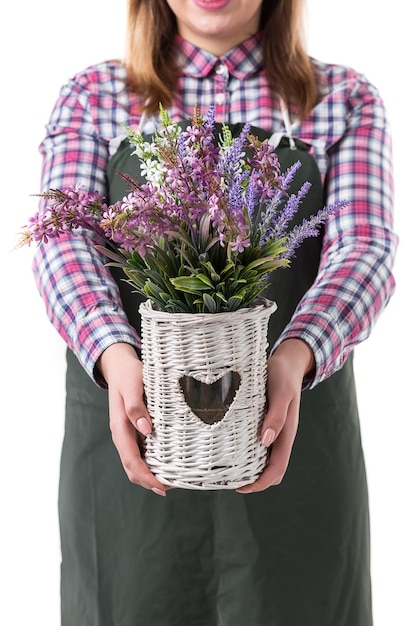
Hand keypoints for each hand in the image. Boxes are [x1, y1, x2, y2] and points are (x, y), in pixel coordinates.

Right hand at [98, 342, 168, 495]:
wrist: (120, 366)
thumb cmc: (128, 374)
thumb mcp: (132, 385)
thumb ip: (135, 407)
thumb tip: (145, 430)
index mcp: (120, 427)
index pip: (131, 461)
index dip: (146, 477)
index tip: (161, 487)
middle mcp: (123, 434)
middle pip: (132, 468)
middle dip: (149, 481)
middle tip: (171, 487)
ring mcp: (128, 433)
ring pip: (137, 461)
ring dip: (151, 473)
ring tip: (173, 479)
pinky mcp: (135, 429)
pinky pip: (141, 451)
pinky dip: (152, 462)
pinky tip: (167, 462)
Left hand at [236, 338, 313, 493]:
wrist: (287, 361)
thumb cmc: (283, 375)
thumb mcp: (281, 392)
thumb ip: (277, 415)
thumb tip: (266, 442)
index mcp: (287, 432)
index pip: (277, 469)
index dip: (261, 483)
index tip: (241, 487)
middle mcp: (280, 435)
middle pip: (271, 469)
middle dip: (254, 481)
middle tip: (229, 481)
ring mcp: (274, 430)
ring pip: (265, 458)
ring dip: (251, 468)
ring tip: (228, 469)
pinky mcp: (267, 421)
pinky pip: (259, 444)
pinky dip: (248, 452)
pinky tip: (233, 447)